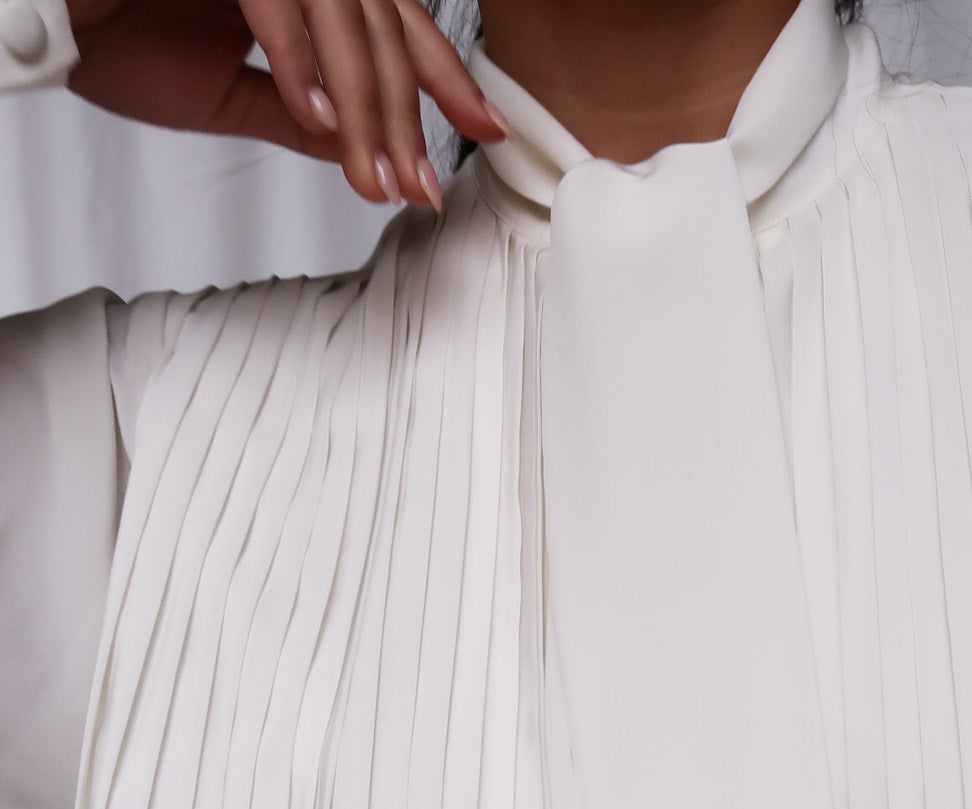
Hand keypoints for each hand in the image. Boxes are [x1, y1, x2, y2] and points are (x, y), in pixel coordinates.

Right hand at [64, 0, 509, 208]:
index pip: (385, 19)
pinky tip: (318, 117)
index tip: (484, 133)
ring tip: (373, 174)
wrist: (34, 14)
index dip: (439, 76)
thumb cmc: (110, 35)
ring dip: (360, 102)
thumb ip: (297, 114)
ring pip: (338, 13)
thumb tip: (360, 146)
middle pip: (375, 21)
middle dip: (402, 113)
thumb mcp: (223, 93)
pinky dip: (298, 58)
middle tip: (418, 186)